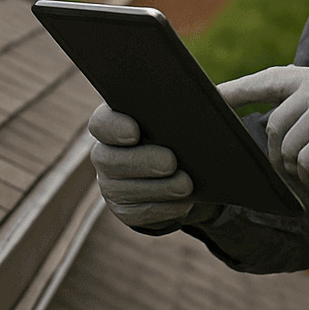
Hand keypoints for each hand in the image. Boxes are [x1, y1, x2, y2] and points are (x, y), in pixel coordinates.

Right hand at [88, 103, 217, 229]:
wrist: (186, 171)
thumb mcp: (184, 117)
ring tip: (185, 184)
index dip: (113, 127)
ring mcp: (112, 184)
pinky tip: (182, 204)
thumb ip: (184, 106)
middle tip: (171, 161)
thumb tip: (208, 96)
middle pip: (109, 159)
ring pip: (124, 189)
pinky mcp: (126, 210)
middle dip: (141, 161)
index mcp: (116, 123)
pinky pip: (138, 213)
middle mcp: (106, 154)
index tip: (136, 130)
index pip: (100, 122)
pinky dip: (161, 209)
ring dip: (156, 188)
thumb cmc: (184, 134)